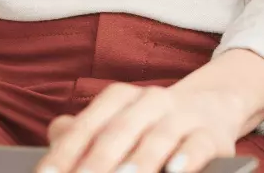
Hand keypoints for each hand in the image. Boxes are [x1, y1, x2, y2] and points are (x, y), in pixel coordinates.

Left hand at [38, 49, 263, 172]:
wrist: (211, 107)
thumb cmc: (148, 126)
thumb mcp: (115, 125)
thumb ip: (81, 137)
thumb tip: (51, 155)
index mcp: (119, 98)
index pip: (87, 126)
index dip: (64, 153)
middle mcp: (150, 101)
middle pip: (118, 131)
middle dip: (97, 162)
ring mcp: (182, 115)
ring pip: (159, 137)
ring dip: (140, 161)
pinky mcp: (211, 134)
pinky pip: (198, 144)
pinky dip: (187, 158)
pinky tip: (174, 171)